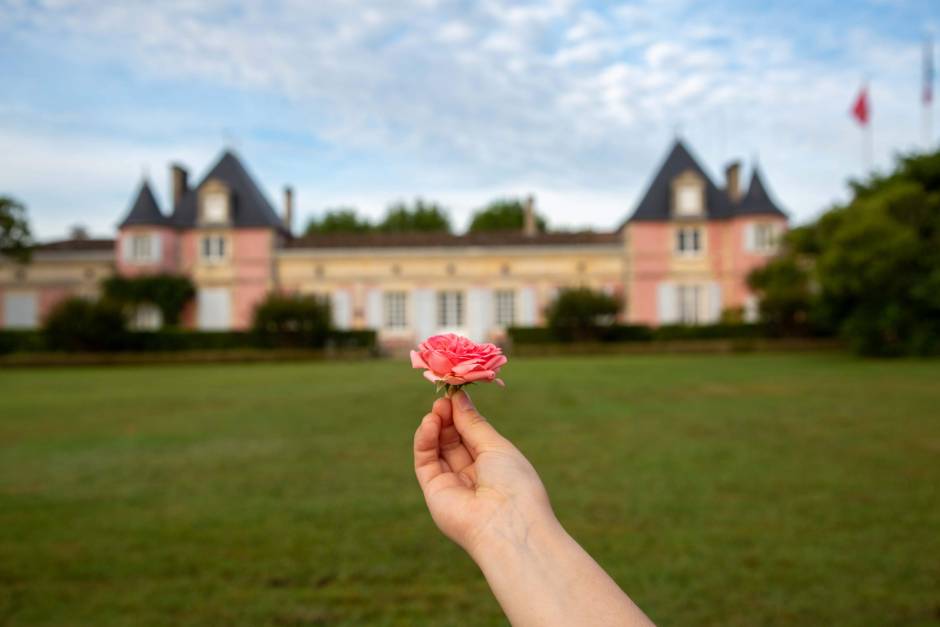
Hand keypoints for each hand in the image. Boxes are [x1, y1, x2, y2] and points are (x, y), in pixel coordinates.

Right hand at [413, 390, 556, 557]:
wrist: (508, 525)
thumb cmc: (514, 483)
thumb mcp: (496, 446)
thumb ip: (473, 423)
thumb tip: (458, 398)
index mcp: (493, 465)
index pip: (472, 434)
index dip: (462, 414)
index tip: (455, 393)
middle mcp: (472, 475)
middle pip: (453, 439)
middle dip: (447, 417)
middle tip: (443, 399)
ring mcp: (452, 483)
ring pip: (437, 448)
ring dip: (435, 426)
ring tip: (437, 409)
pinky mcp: (434, 491)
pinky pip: (425, 461)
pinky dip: (425, 440)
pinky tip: (430, 424)